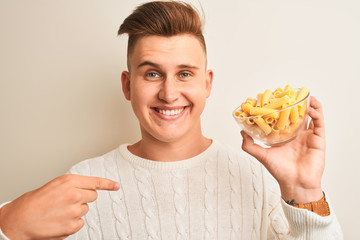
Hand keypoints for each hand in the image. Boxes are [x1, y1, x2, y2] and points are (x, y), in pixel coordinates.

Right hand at [0, 174, 119, 239]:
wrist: (20, 219)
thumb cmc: (35, 201)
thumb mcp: (56, 185)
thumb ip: (73, 185)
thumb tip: (89, 188)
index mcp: (70, 181)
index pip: (95, 182)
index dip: (108, 184)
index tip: (116, 186)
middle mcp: (74, 194)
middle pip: (92, 196)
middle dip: (83, 198)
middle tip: (67, 202)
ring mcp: (74, 210)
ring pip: (85, 210)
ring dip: (75, 211)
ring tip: (59, 212)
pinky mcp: (72, 225)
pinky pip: (80, 223)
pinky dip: (71, 224)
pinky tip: (59, 221)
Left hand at [241, 96, 324, 202]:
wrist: (294, 183)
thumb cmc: (280, 171)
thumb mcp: (262, 155)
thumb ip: (250, 145)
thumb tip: (241, 132)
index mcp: (286, 137)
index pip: (286, 119)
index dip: (284, 109)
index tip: (278, 98)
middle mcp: (298, 135)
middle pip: (299, 115)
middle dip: (298, 104)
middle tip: (293, 93)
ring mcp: (309, 137)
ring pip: (312, 117)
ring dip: (310, 105)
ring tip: (305, 96)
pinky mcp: (319, 140)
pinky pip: (319, 124)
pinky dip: (317, 114)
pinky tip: (312, 107)